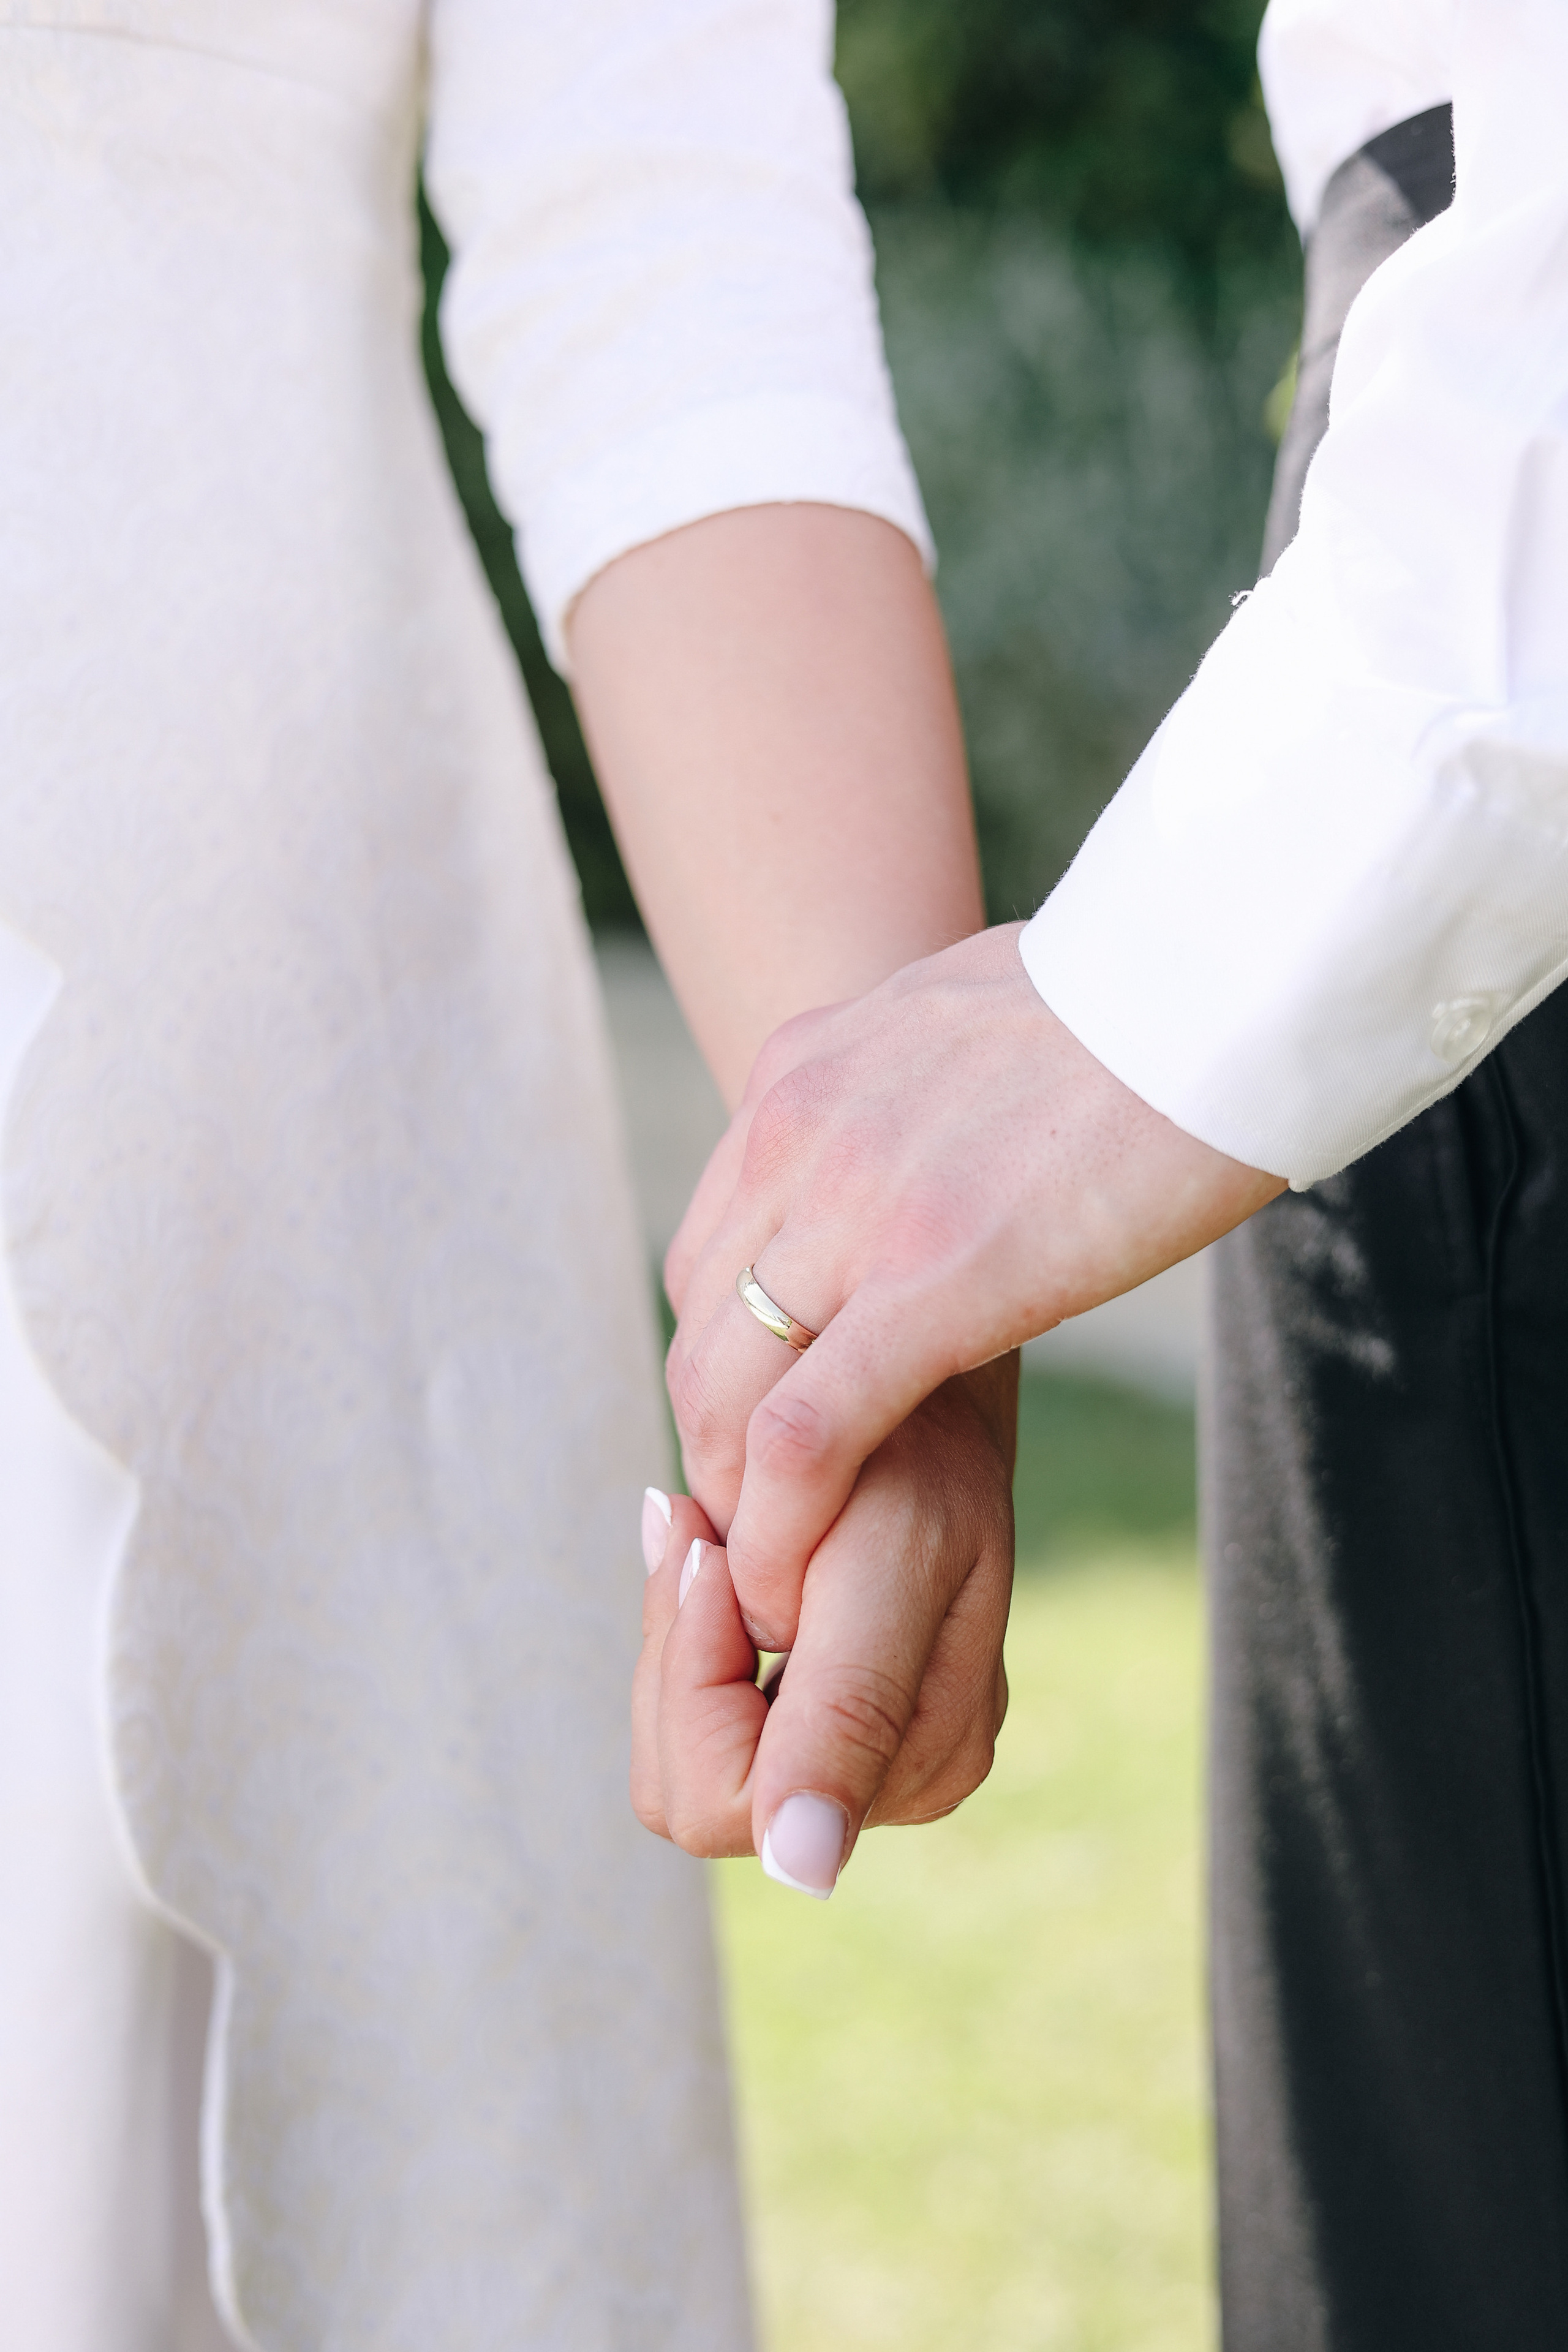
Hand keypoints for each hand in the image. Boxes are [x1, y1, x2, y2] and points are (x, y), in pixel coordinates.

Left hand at [632, 1357, 1015, 1891]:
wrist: (915, 1386)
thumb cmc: (906, 1451)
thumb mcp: (877, 1566)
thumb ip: (844, 1716)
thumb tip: (802, 1871)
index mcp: (924, 1754)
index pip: (729, 1794)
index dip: (695, 1677)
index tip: (713, 1554)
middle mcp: (905, 1778)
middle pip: (695, 1789)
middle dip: (682, 1659)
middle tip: (706, 1533)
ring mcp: (869, 1757)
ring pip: (685, 1760)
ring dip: (682, 1644)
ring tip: (719, 1540)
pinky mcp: (832, 1725)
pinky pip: (702, 1722)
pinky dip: (694, 1640)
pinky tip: (730, 1565)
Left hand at [665, 922, 1281, 1650]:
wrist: (1225, 979)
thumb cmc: (1142, 1000)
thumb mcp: (971, 1020)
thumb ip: (918, 1084)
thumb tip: (941, 1108)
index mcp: (802, 1071)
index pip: (711, 1247)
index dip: (725, 1358)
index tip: (767, 1433)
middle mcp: (795, 1131)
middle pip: (700, 1325)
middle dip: (717, 1442)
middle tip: (762, 1526)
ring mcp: (852, 1205)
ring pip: (724, 1387)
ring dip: (736, 1501)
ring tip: (774, 1580)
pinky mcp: (930, 1280)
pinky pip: (807, 1433)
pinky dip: (785, 1526)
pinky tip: (793, 1588)